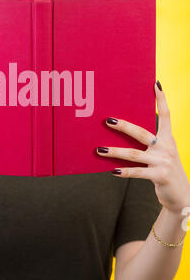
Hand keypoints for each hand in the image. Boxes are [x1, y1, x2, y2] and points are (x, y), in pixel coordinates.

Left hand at [96, 81, 189, 213]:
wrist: (183, 195)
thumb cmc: (166, 170)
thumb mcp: (162, 153)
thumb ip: (150, 142)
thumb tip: (126, 128)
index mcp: (168, 138)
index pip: (166, 115)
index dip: (161, 99)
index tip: (156, 84)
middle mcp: (167, 147)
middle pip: (142, 133)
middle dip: (123, 126)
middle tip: (107, 120)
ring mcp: (164, 162)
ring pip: (134, 154)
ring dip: (115, 152)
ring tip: (99, 150)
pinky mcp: (160, 176)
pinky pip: (138, 172)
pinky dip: (124, 172)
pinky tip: (113, 171)